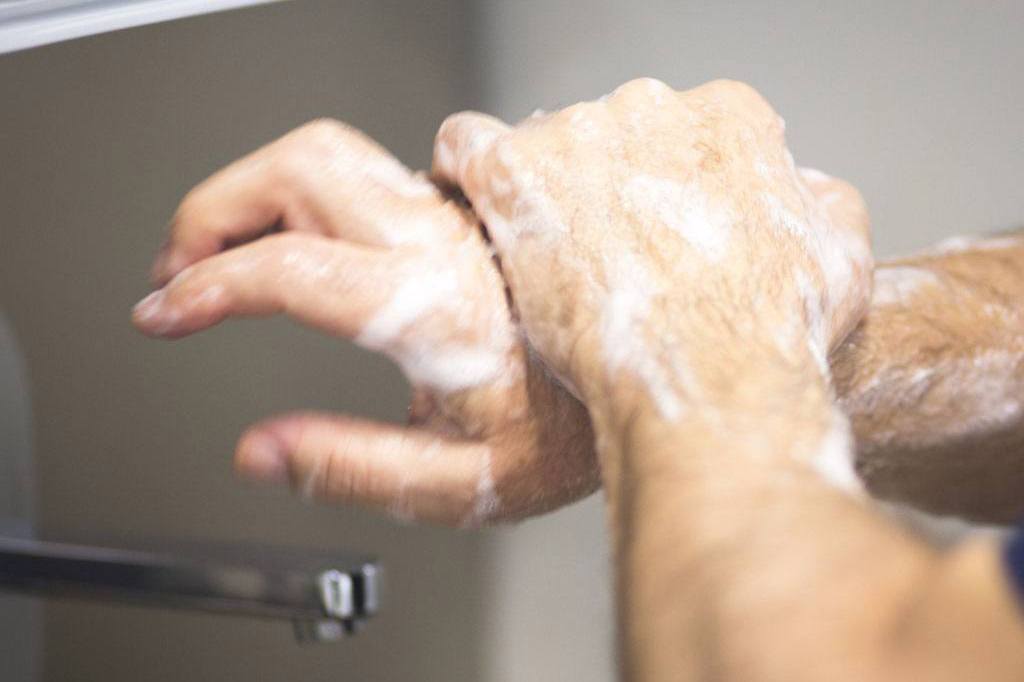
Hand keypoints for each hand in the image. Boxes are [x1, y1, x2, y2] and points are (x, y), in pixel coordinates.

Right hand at [133, 120, 595, 525]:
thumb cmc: (574, 434)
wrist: (658, 384)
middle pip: (297, 169)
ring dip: (259, 187)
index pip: (288, 269)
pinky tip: (309, 236)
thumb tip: (261, 452)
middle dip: (214, 209)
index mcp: (429, 308)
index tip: (164, 312)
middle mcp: (440, 241)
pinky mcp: (470, 208)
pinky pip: (377, 166)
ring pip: (333, 151)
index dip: (204, 287)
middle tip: (182, 267)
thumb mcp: (456, 482)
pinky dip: (315, 188)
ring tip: (231, 248)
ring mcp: (457, 215)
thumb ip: (349, 467)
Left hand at [433, 79, 871, 448]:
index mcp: (730, 118)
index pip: (678, 134)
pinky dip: (463, 170)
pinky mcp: (515, 169)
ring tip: (538, 259)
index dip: (657, 188)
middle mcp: (652, 106)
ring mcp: (579, 132)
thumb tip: (808, 188)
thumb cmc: (773, 332)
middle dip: (597, 190)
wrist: (707, 375)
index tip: (643, 232)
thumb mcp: (839, 263)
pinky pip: (465, 143)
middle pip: (604, 137)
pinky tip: (472, 210)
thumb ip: (825, 207)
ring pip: (537, 143)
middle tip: (592, 260)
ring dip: (538, 192)